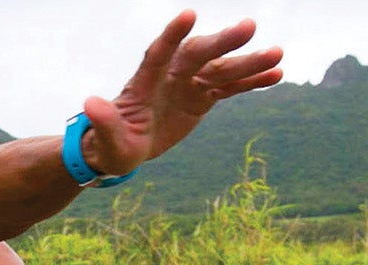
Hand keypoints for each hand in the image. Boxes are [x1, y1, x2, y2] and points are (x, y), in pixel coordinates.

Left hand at [80, 11, 284, 176]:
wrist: (124, 146)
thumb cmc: (112, 144)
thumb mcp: (107, 141)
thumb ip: (103, 122)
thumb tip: (90, 104)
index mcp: (143, 83)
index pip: (158, 54)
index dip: (172, 36)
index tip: (188, 15)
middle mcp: (169, 76)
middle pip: (198, 54)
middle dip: (222, 42)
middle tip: (249, 27)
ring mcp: (188, 84)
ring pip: (221, 69)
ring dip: (248, 61)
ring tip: (277, 54)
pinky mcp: (202, 96)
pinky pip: (230, 86)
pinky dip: (252, 81)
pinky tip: (276, 74)